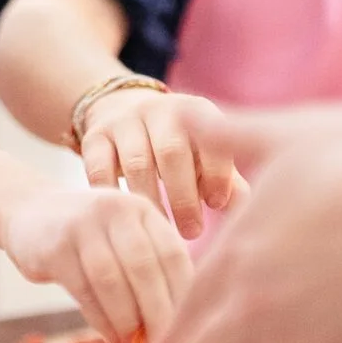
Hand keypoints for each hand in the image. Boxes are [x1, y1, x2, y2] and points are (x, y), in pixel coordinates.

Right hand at [0, 184, 192, 342]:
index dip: (184, 297)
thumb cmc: (88, 237)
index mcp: (141, 210)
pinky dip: (102, 323)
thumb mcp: (123, 237)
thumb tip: (180, 328)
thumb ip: (151, 269)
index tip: (191, 333)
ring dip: (128, 323)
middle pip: (145, 269)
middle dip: (159, 315)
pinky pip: (84, 292)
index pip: (173, 254)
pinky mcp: (55, 247)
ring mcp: (82, 226)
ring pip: (113, 282)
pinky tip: (114, 342)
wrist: (26, 212)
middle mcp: (115, 209)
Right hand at [78, 86, 239, 239]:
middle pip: (172, 152)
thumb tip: (246, 210)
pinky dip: (114, 196)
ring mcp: (123, 121)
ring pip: (136, 163)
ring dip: (151, 202)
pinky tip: (127, 219)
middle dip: (183, 197)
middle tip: (192, 232)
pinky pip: (100, 169)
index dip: (217, 175)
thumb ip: (227, 181)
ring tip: (161, 231)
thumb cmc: (179, 150)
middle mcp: (159, 110)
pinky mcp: (95, 135)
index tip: (218, 206)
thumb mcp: (205, 157)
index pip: (211, 139)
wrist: (124, 113)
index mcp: (197, 111)